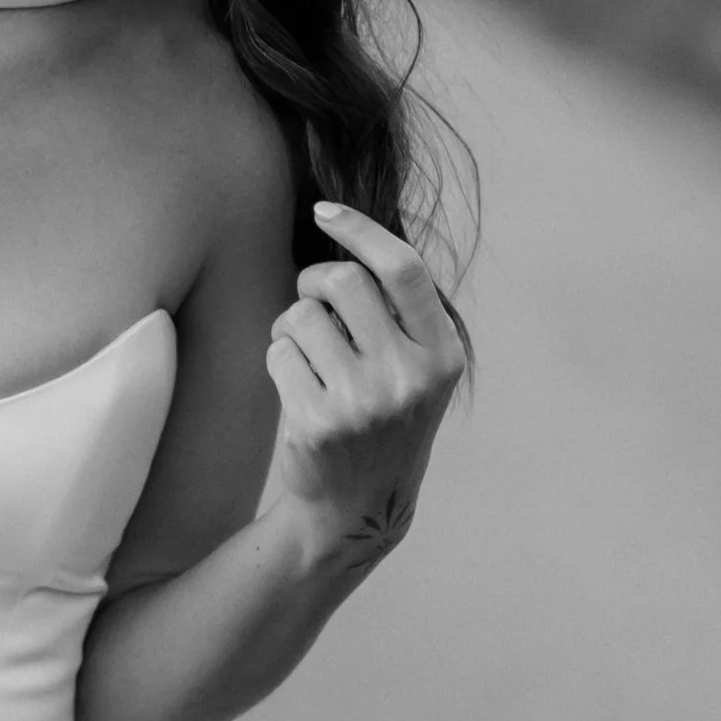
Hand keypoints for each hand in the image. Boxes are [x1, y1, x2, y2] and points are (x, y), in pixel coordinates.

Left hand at [264, 200, 466, 571]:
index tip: (323, 211)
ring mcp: (363, 402)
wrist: (358, 508)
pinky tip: (298, 390)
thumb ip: (398, 313)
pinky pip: (278, 353)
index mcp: (442, 355)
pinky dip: (279, 360)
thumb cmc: (382, 420)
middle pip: (342, 281)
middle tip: (311, 303)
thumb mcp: (417, 370)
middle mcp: (409, 376)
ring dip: (291, 327)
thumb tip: (346, 235)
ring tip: (308, 358)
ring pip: (300, 315)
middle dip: (313, 281)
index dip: (360, 230)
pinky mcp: (318, 423)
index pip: (403, 269)